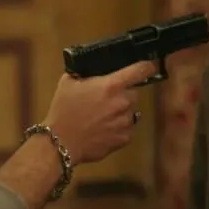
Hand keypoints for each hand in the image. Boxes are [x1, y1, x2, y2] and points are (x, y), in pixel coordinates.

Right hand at [41, 61, 157, 164]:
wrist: (61, 142)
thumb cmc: (63, 110)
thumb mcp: (68, 83)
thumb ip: (85, 74)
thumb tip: (92, 70)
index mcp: (112, 85)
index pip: (141, 70)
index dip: (146, 67)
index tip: (147, 67)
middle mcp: (123, 102)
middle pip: (133, 93)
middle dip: (122, 94)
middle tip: (104, 100)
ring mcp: (126, 122)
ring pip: (130, 112)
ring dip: (120, 112)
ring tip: (101, 118)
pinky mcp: (125, 139)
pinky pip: (127, 129)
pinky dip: (118, 128)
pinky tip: (103, 130)